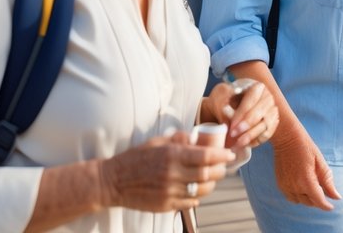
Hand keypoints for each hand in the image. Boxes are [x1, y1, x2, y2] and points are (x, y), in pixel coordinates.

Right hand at [98, 131, 232, 212]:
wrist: (113, 181)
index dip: (222, 156)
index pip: (206, 156)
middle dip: (220, 170)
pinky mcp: (165, 205)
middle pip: (208, 174)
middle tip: (223, 167)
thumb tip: (197, 137)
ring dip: (211, 184)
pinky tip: (195, 190)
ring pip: (201, 190)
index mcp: (172, 155)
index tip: (230, 154)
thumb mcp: (156, 142)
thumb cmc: (135, 158)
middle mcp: (173, 174)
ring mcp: (169, 192)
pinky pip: (190, 202)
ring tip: (211, 178)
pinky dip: (197, 196)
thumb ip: (179, 140)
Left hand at [204, 79, 279, 148]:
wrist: (241, 102)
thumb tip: (226, 108)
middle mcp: (268, 97)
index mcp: (258, 87)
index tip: (231, 125)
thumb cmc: (232, 97)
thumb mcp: (226, 94)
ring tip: (238, 143)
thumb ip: (226, 101)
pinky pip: (268, 133)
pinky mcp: (274, 121)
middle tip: (233, 134)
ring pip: (265, 125)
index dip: (241, 114)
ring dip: (251, 135)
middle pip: (259, 113)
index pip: (251, 101)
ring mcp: (273, 110)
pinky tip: (246, 144)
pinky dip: (257, 140)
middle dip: (246, 126)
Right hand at [271, 127, 340, 210]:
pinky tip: (302, 185)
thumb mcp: (320, 163)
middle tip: (322, 189)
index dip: (326, 206)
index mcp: (306, 181)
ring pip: (300, 201)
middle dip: (318, 200)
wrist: (287, 138)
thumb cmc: (306, 148)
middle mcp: (294, 187)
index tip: (331, 206)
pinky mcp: (280, 184)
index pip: (318, 201)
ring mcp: (285, 186)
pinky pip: (291, 197)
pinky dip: (298, 196)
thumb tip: (336, 197)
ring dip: (308, 198)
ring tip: (312, 186)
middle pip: (310, 202)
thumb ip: (328, 182)